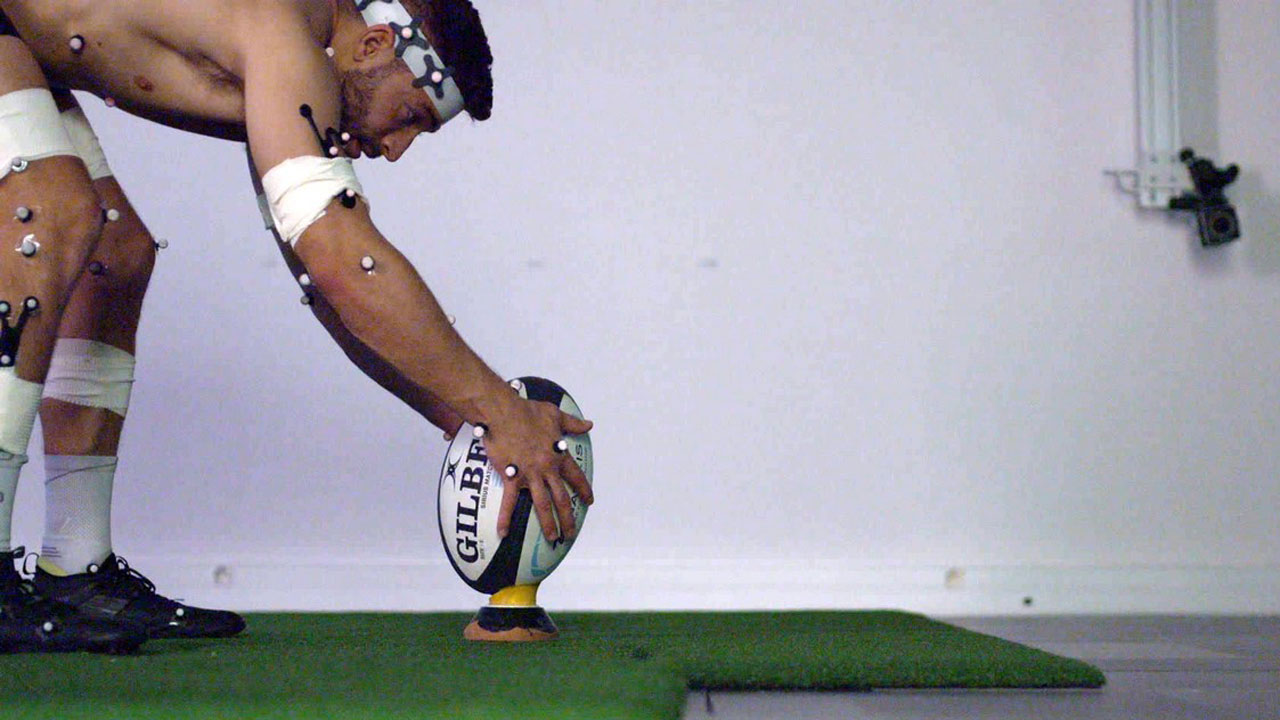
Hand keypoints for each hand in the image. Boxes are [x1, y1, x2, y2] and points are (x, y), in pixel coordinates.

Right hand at [481, 395, 594, 542]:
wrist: (503, 412)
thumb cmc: (528, 411)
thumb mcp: (555, 415)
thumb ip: (572, 423)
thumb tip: (589, 424)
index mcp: (558, 454)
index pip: (576, 476)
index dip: (584, 490)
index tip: (590, 502)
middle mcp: (547, 468)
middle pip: (562, 498)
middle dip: (568, 518)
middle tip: (571, 533)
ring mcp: (530, 474)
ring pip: (542, 504)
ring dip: (548, 524)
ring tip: (553, 538)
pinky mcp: (511, 476)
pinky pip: (509, 501)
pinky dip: (505, 518)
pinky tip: (503, 533)